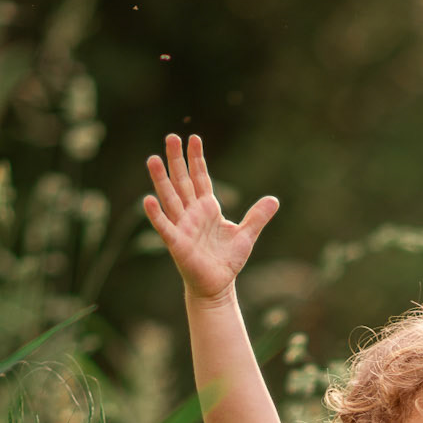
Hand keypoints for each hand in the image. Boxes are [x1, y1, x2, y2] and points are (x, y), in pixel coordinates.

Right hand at [143, 134, 278, 302]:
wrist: (217, 286)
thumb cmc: (226, 260)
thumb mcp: (246, 235)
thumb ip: (257, 216)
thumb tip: (274, 199)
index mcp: (207, 208)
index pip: (200, 177)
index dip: (197, 158)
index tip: (194, 138)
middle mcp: (192, 213)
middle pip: (182, 181)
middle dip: (176, 160)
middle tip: (171, 137)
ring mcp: (182, 226)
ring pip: (170, 198)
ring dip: (160, 179)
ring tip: (153, 159)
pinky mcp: (177, 243)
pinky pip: (165, 226)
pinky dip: (157, 214)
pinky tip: (148, 199)